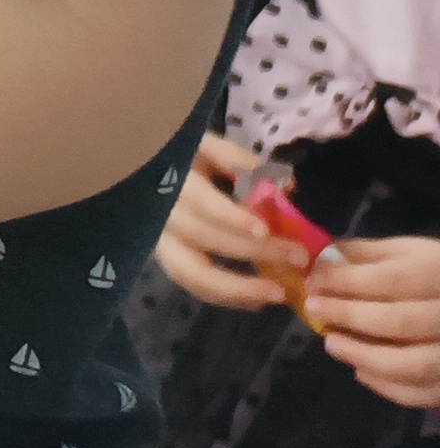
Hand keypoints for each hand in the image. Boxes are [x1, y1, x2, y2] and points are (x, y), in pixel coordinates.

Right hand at [152, 133, 298, 312]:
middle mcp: (160, 214)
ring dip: (238, 288)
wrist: (149, 172)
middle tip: (297, 257)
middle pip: (204, 237)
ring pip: (192, 273)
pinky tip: (259, 301)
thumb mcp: (207, 146)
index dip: (230, 217)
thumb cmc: (184, 156)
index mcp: (171, 179)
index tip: (264, 230)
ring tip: (278, 294)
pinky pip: (196, 286)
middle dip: (253, 251)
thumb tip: (285, 186)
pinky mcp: (169, 261)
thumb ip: (241, 162)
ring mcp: (160, 242)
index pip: (200, 201)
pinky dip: (228, 296)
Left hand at [307, 234, 439, 406]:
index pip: (390, 280)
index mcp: (439, 275)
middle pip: (400, 322)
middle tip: (314, 310)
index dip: (345, 281)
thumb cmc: (438, 275)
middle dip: (350, 316)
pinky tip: (361, 372)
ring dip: (366, 357)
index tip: (312, 281)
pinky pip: (425, 394)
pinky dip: (389, 388)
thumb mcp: (411, 253)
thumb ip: (367, 254)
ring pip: (414, 365)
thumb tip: (320, 258)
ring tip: (332, 345)